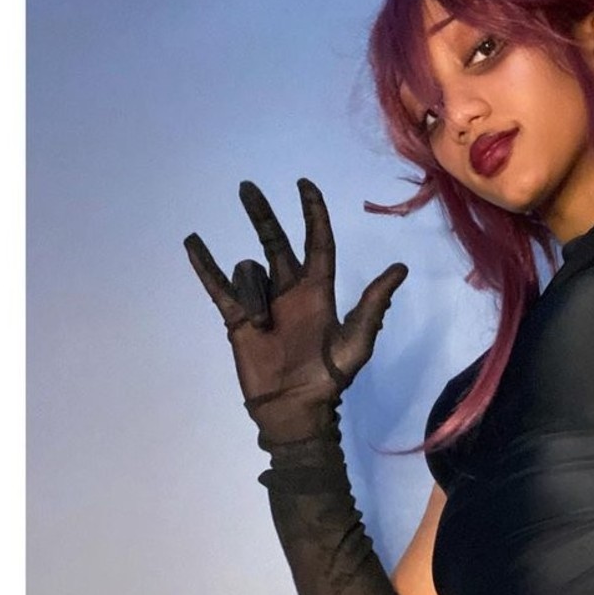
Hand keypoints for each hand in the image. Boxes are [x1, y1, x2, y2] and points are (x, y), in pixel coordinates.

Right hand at [184, 178, 407, 442]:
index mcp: (318, 292)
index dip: (312, 213)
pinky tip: (193, 243)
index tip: (303, 185)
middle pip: (275, 241)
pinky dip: (206, 266)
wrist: (295, 410)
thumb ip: (374, 304)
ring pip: (250, 272)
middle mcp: (289, 291)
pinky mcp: (238, 319)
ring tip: (263, 324)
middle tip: (247, 187)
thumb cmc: (329, 379)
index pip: (316, 242)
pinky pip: (218, 287)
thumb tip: (400, 268)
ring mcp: (262, 303)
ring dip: (254, 292)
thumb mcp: (357, 341)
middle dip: (262, 214)